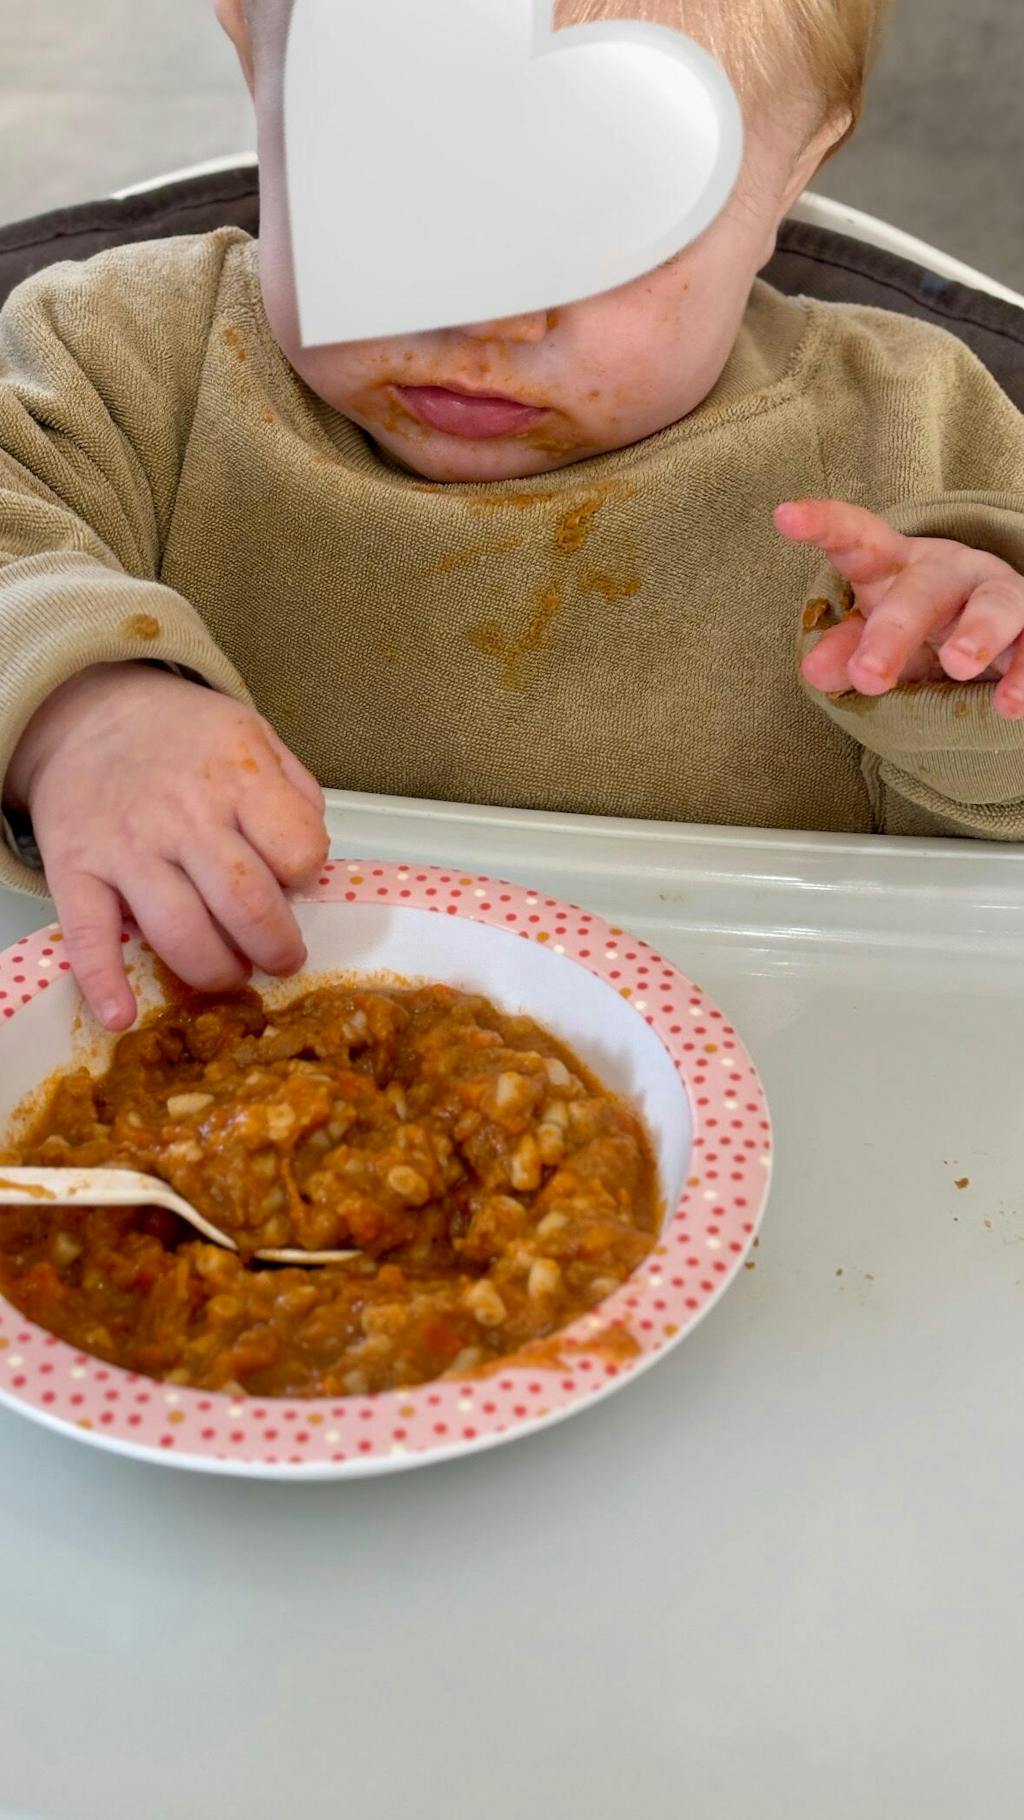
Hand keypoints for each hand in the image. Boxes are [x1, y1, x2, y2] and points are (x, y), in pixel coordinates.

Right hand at [8, 665, 328, 1030]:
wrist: (88, 713)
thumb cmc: (184, 738)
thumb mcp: (254, 736)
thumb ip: (296, 794)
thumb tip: (314, 860)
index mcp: (238, 778)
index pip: (296, 847)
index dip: (307, 875)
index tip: (298, 883)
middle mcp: (183, 815)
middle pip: (245, 902)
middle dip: (275, 946)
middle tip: (282, 958)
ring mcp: (126, 847)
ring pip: (178, 930)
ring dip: (215, 970)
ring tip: (231, 973)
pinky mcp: (75, 872)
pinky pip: (88, 936)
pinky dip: (103, 982)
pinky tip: (122, 1014)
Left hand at [774, 499, 1023, 720]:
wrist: (995, 629)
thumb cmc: (921, 626)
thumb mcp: (878, 636)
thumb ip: (847, 650)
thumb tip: (814, 670)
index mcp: (897, 566)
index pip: (858, 541)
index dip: (825, 525)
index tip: (785, 516)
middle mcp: (949, 571)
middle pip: (923, 589)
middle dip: (895, 630)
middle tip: (870, 675)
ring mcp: (997, 593)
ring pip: (994, 602)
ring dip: (978, 632)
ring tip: (958, 666)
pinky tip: (1010, 705)